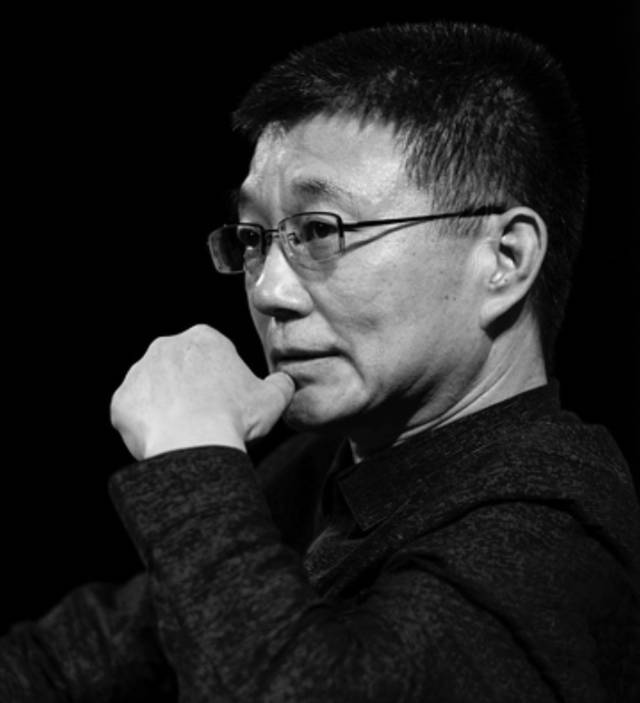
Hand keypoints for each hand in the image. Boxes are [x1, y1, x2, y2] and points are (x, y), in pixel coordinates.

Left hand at [110, 325, 294, 459]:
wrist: (195, 443)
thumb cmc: (235, 416)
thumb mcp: (274, 398)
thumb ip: (281, 384)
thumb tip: (283, 383)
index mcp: (203, 338)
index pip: (213, 353)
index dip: (223, 378)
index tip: (228, 400)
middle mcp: (166, 346)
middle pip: (180, 368)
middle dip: (191, 388)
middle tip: (207, 416)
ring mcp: (139, 373)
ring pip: (155, 389)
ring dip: (167, 406)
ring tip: (186, 431)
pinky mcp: (121, 401)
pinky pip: (134, 413)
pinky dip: (148, 426)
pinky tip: (166, 439)